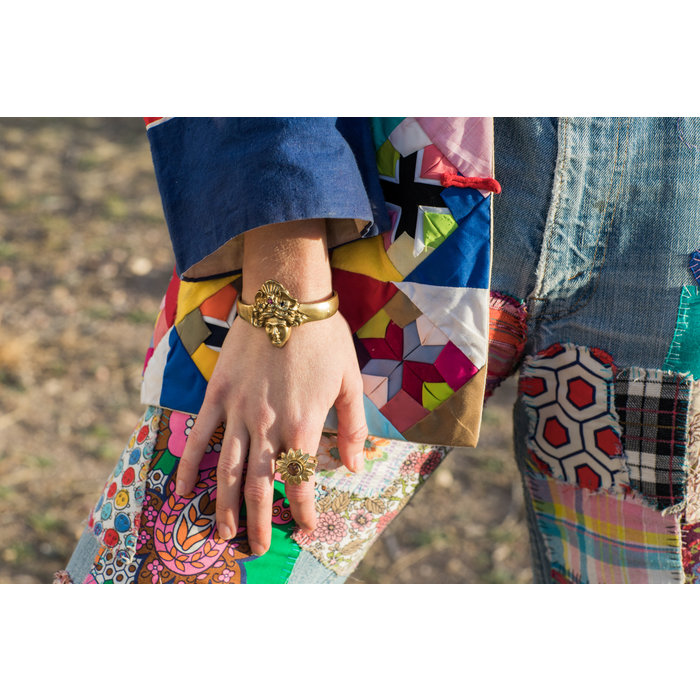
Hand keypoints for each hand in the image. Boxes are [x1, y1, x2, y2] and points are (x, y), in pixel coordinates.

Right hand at [174, 220, 367, 555]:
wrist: (286, 297)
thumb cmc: (324, 338)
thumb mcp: (351, 381)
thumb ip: (352, 427)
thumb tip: (352, 467)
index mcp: (303, 424)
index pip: (301, 479)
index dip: (304, 508)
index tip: (305, 527)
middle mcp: (268, 425)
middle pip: (259, 484)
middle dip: (259, 521)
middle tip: (255, 548)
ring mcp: (238, 410)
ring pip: (227, 469)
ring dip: (224, 506)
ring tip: (221, 533)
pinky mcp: (218, 393)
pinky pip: (200, 435)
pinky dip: (188, 465)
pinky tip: (181, 490)